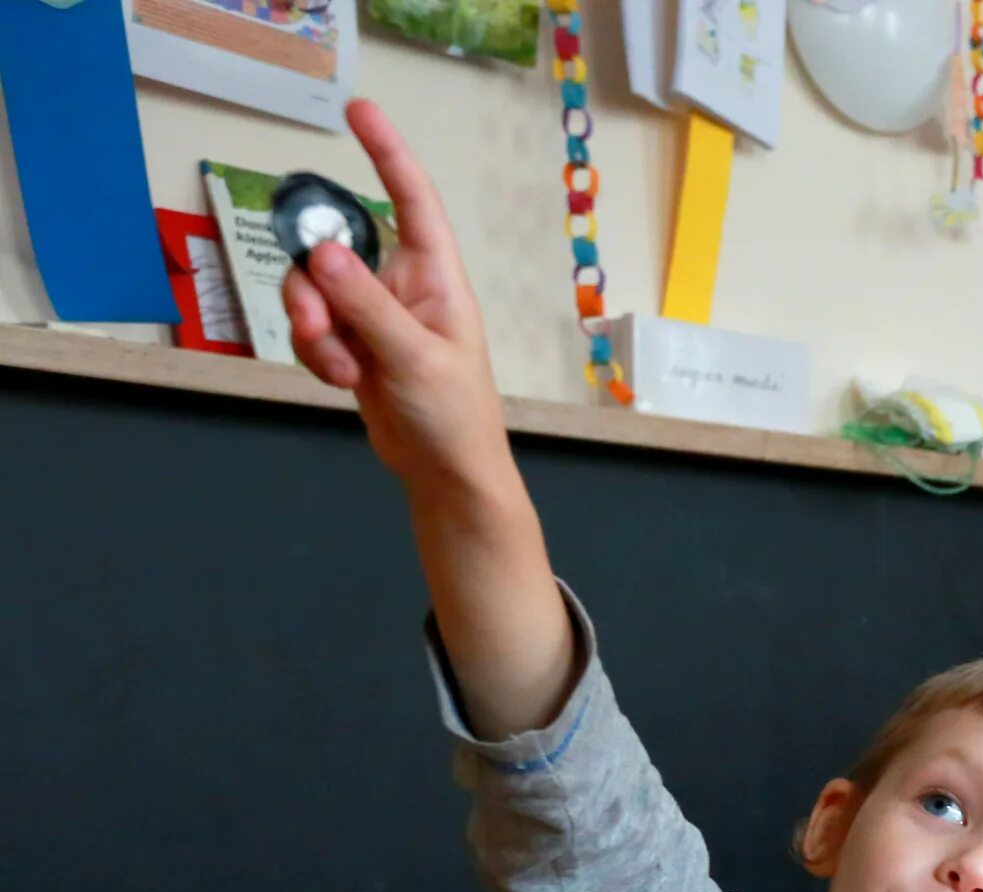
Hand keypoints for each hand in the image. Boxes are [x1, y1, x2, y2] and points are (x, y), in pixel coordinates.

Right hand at [281, 102, 505, 489]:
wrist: (445, 473)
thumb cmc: (454, 417)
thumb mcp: (414, 359)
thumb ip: (367, 306)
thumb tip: (322, 251)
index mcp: (436, 278)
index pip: (410, 200)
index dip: (387, 154)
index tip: (359, 111)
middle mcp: (403, 285)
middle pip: (333, 250)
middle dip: (312, 287)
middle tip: (318, 327)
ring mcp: (374, 314)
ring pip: (312, 290)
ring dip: (313, 330)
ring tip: (342, 369)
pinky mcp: (352, 342)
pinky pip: (311, 327)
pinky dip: (316, 353)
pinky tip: (342, 381)